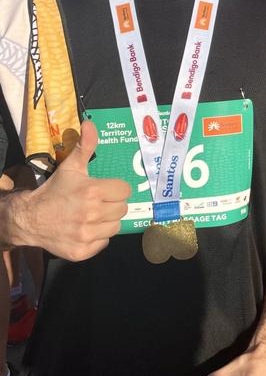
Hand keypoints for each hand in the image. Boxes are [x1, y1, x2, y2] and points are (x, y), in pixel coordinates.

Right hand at [15, 120, 130, 260]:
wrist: (30, 218)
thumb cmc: (54, 191)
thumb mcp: (70, 167)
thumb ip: (85, 146)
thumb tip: (90, 123)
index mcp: (92, 191)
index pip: (124, 190)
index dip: (116, 189)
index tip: (105, 189)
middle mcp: (92, 214)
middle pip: (122, 209)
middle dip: (112, 204)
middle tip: (98, 202)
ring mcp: (87, 234)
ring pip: (115, 227)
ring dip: (107, 221)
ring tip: (93, 215)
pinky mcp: (82, 251)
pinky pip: (104, 243)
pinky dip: (97, 237)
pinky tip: (86, 229)